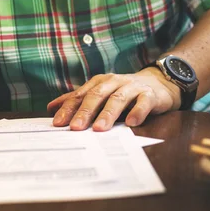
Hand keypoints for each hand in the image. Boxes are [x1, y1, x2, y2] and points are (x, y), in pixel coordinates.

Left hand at [47, 68, 181, 131]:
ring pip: (118, 99)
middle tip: (75, 128)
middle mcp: (114, 82)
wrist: (158, 83)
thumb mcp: (101, 93)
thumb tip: (51, 108)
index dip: (69, 108)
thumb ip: (78, 99)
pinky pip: (143, 102)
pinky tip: (131, 123)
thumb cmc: (124, 91)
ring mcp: (132, 87)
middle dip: (85, 112)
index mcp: (100, 82)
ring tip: (99, 128)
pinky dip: (137, 112)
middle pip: (97, 95)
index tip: (57, 123)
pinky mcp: (149, 95)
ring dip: (108, 113)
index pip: (81, 95)